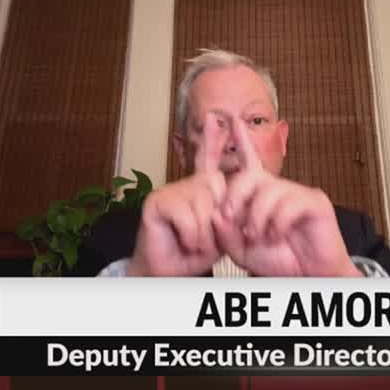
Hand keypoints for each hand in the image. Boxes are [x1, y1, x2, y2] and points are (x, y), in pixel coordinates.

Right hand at [128, 113, 227, 275]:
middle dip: (219, 217)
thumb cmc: (194, 253)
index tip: (217, 118)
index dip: (213, 139)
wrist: (170, 271)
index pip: (209, 159)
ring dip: (205, 233)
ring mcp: (170, 190)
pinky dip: (191, 235)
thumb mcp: (223, 231)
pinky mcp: (157, 201)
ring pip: (204, 204)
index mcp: (202, 189)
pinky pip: (187, 214)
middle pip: (217, 184)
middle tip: (207, 238)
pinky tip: (183, 240)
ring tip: (195, 243)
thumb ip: (231, 211)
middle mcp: (187, 184)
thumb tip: (233, 194)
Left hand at [213, 115, 358, 276]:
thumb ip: (224, 232)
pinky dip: (277, 223)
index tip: (231, 120)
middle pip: (249, 176)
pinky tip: (278, 235)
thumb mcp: (239, 249)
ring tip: (259, 235)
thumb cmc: (277, 260)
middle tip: (231, 218)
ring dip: (257, 218)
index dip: (241, 141)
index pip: (250, 163)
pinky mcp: (315, 201)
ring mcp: (298, 193)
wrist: (307, 277)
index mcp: (260, 197)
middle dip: (235, 196)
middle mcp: (278, 189)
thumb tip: (217, 213)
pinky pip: (288, 203)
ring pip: (268, 191)